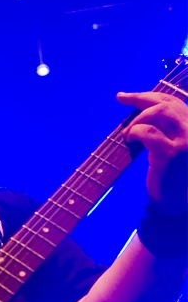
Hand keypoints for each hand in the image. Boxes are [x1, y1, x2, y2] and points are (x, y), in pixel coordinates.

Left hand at [117, 90, 187, 212]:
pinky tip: (129, 138)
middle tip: (121, 98)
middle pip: (167, 103)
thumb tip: (140, 112)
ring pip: (160, 112)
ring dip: (138, 117)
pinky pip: (149, 132)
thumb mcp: (174, 148)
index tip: (130, 95)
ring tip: (127, 131)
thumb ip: (166, 130)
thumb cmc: (173, 178)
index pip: (174, 102)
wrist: (178, 206)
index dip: (151, 95)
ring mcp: (186, 141)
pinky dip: (136, 131)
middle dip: (141, 98)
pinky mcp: (173, 154)